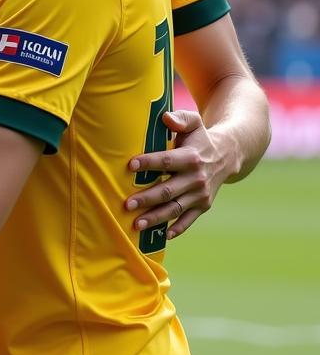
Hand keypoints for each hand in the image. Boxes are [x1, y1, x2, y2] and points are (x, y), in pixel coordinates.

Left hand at [126, 109, 233, 238]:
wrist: (227, 156)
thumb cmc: (199, 137)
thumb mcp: (194, 122)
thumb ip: (180, 118)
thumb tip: (166, 118)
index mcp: (191, 157)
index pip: (166, 161)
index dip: (148, 163)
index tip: (130, 166)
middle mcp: (197, 178)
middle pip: (168, 190)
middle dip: (147, 198)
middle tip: (126, 203)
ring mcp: (200, 195)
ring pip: (175, 208)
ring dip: (156, 218)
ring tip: (136, 224)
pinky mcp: (203, 206)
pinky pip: (189, 220)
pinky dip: (178, 228)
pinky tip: (163, 236)